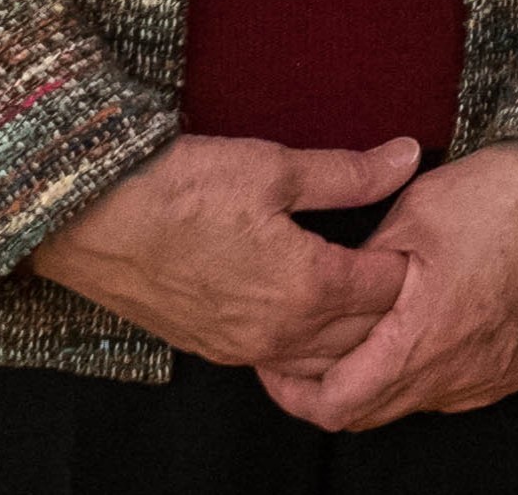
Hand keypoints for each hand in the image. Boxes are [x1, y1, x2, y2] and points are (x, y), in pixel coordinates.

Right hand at [31, 134, 422, 370]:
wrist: (89, 219)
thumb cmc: (180, 188)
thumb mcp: (274, 167)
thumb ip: (348, 173)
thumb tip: (406, 158)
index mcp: (304, 289)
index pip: (386, 290)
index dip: (413, 263)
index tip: (429, 239)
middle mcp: (276, 332)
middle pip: (360, 335)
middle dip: (392, 307)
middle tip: (414, 271)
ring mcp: (240, 347)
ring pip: (317, 358)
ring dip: (349, 334)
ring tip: (369, 297)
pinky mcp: (209, 346)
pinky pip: (275, 360)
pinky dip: (305, 346)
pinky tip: (311, 316)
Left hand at [260, 141, 517, 429]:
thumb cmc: (512, 190)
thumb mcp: (416, 210)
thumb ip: (362, 266)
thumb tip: (330, 294)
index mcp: (428, 337)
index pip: (337, 405)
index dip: (293, 392)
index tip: (276, 365)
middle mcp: (464, 372)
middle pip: (372, 413)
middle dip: (333, 385)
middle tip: (314, 345)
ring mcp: (499, 375)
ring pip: (417, 402)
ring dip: (385, 378)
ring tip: (374, 328)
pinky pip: (461, 389)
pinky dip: (432, 370)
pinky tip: (432, 325)